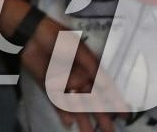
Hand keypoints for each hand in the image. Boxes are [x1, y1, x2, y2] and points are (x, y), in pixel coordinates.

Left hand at [19, 13, 122, 131]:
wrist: (32, 34)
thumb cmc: (59, 38)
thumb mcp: (81, 51)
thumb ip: (94, 69)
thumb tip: (108, 85)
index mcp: (89, 69)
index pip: (105, 89)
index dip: (115, 102)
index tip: (124, 116)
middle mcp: (78, 78)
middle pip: (92, 101)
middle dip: (101, 116)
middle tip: (110, 131)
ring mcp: (64, 83)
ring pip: (76, 105)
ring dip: (83, 119)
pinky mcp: (48, 86)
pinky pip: (58, 102)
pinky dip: (63, 112)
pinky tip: (70, 123)